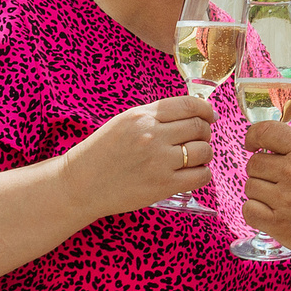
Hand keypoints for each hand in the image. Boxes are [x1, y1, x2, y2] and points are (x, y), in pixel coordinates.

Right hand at [58, 95, 218, 218]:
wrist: (81, 183)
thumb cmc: (102, 152)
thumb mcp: (125, 122)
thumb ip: (155, 116)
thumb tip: (192, 113)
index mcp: (142, 116)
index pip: (189, 105)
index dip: (205, 109)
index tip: (209, 115)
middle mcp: (153, 135)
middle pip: (199, 127)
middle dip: (205, 132)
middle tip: (199, 139)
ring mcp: (159, 161)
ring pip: (204, 151)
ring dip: (204, 153)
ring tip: (193, 158)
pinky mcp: (163, 185)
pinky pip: (200, 176)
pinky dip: (202, 174)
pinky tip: (191, 174)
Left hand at [241, 119, 290, 262]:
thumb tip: (274, 149)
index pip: (265, 131)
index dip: (253, 137)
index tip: (252, 144)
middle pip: (254, 163)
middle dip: (262, 171)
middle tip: (276, 181)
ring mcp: (283, 198)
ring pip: (250, 186)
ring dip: (260, 192)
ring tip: (279, 200)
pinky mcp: (278, 224)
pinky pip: (249, 210)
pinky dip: (256, 212)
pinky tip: (270, 213)